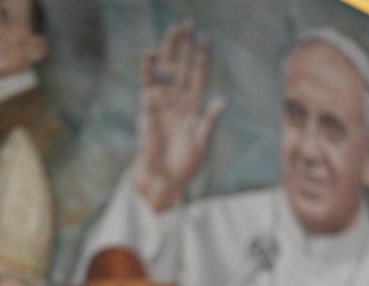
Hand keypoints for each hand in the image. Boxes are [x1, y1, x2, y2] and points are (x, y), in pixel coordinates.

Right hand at [134, 20, 225, 210]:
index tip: (205, 38)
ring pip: (165, 72)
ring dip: (168, 52)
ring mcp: (162, 105)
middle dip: (182, 46)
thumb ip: (209, 121)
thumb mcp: (202, 142)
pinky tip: (151, 53)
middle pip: (180, 67)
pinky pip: (147, 87)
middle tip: (185, 23)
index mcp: (193, 108)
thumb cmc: (184, 165)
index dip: (201, 58)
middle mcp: (177, 102)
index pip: (197, 76)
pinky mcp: (147, 111)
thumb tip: (221, 101)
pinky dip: (148, 70)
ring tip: (171, 30)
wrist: (163, 180)